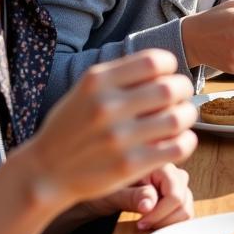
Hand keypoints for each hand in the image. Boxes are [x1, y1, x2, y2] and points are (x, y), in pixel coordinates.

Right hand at [24, 49, 197, 210]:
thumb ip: (120, 75)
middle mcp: (107, 106)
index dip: (170, 67)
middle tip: (180, 98)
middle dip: (184, 90)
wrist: (45, 172)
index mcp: (96, 81)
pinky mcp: (130, 166)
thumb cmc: (72, 127)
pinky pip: (178, 147)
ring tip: (180, 118)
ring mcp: (119, 138)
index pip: (154, 61)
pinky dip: (186, 141)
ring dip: (188, 115)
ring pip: (179, 117)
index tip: (168, 76)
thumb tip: (166, 64)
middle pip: (171, 88)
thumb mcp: (85, 90)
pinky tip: (177, 140)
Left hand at [83, 163, 193, 230]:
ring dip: (169, 221)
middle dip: (165, 217)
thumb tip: (150, 204)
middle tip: (143, 223)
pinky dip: (171, 221)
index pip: (175, 192)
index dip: (161, 212)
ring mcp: (174, 183)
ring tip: (148, 223)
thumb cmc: (100, 190)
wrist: (95, 196)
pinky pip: (183, 210)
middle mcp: (170, 171)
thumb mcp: (112, 194)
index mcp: (157, 163)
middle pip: (184, 199)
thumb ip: (132, 196)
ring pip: (186, 206)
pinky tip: (154, 222)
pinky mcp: (173, 194)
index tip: (142, 222)